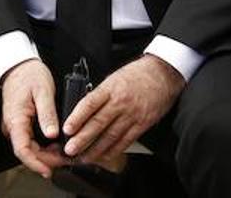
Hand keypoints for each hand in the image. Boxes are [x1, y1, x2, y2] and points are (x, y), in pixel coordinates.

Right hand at [0, 58, 66, 177]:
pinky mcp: (21, 125)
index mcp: (16, 119)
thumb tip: (52, 134)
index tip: (47, 170)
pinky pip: (31, 141)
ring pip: (30, 148)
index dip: (35, 163)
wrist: (19, 66)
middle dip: (47, 160)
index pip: (22, 149)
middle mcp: (13, 126)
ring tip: (65, 153)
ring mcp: (16, 126)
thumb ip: (47, 113)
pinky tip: (57, 145)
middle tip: (66, 159)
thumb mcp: (42, 91)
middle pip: (28, 152)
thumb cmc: (29, 75)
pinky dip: (44, 146)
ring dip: (46, 154)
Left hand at [62, 55, 184, 166]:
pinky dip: (113, 151)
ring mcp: (132, 115)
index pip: (90, 103)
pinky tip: (103, 156)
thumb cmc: (137, 74)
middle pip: (98, 123)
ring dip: (95, 150)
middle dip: (82, 139)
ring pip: (110, 136)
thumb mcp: (114, 77)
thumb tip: (82, 111)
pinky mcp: (142, 124)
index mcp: (111, 88)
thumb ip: (100, 94)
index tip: (67, 128)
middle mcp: (121, 102)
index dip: (77, 117)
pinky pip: (125, 141)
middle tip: (69, 150)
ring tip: (83, 158)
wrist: (163, 73)